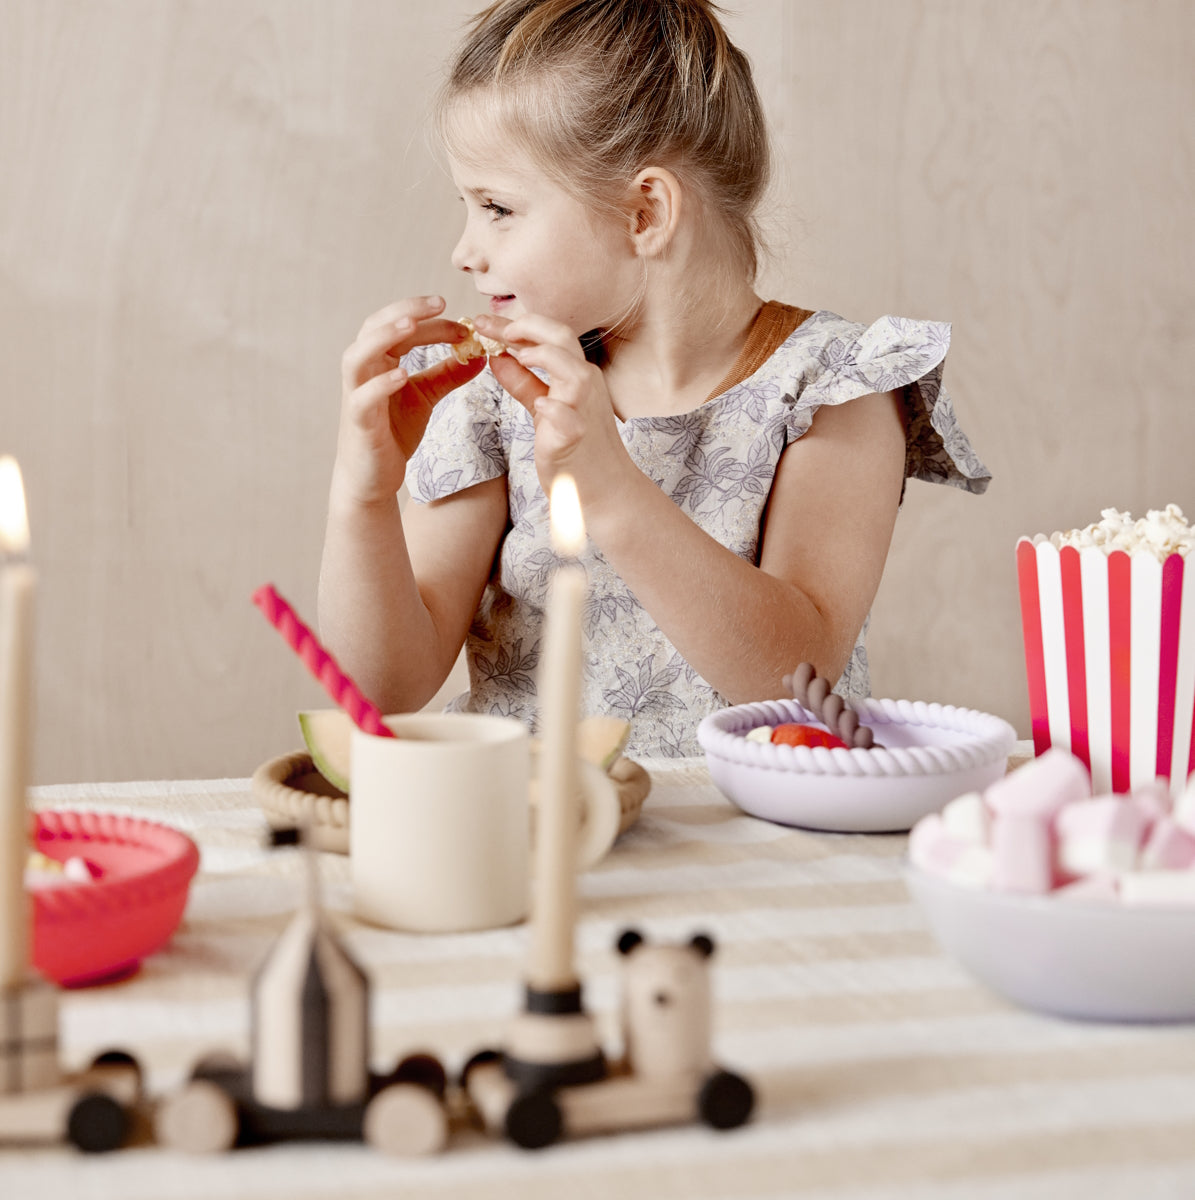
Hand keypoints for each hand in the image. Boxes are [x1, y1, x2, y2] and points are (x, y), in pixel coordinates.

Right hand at [333, 296, 485, 506]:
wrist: (373, 476)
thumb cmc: (393, 432)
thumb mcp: (425, 397)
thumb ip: (448, 374)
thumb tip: (479, 354)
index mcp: (380, 361)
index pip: (402, 327)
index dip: (432, 321)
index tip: (465, 322)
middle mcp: (363, 371)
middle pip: (375, 328)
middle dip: (406, 311)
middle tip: (439, 303)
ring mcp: (356, 395)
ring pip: (359, 356)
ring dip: (383, 338)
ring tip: (410, 326)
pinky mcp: (358, 423)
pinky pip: (363, 398)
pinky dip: (380, 384)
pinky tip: (401, 375)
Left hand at [475, 312, 631, 510]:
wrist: (604, 488)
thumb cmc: (577, 449)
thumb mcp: (546, 408)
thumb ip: (524, 383)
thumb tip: (498, 357)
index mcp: (577, 375)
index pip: (549, 336)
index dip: (516, 325)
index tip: (483, 321)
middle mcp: (586, 386)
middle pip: (563, 338)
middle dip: (527, 326)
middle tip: (494, 329)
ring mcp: (584, 411)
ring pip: (573, 370)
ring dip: (544, 357)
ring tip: (517, 356)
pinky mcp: (576, 437)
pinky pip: (569, 417)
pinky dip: (554, 408)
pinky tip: (540, 406)